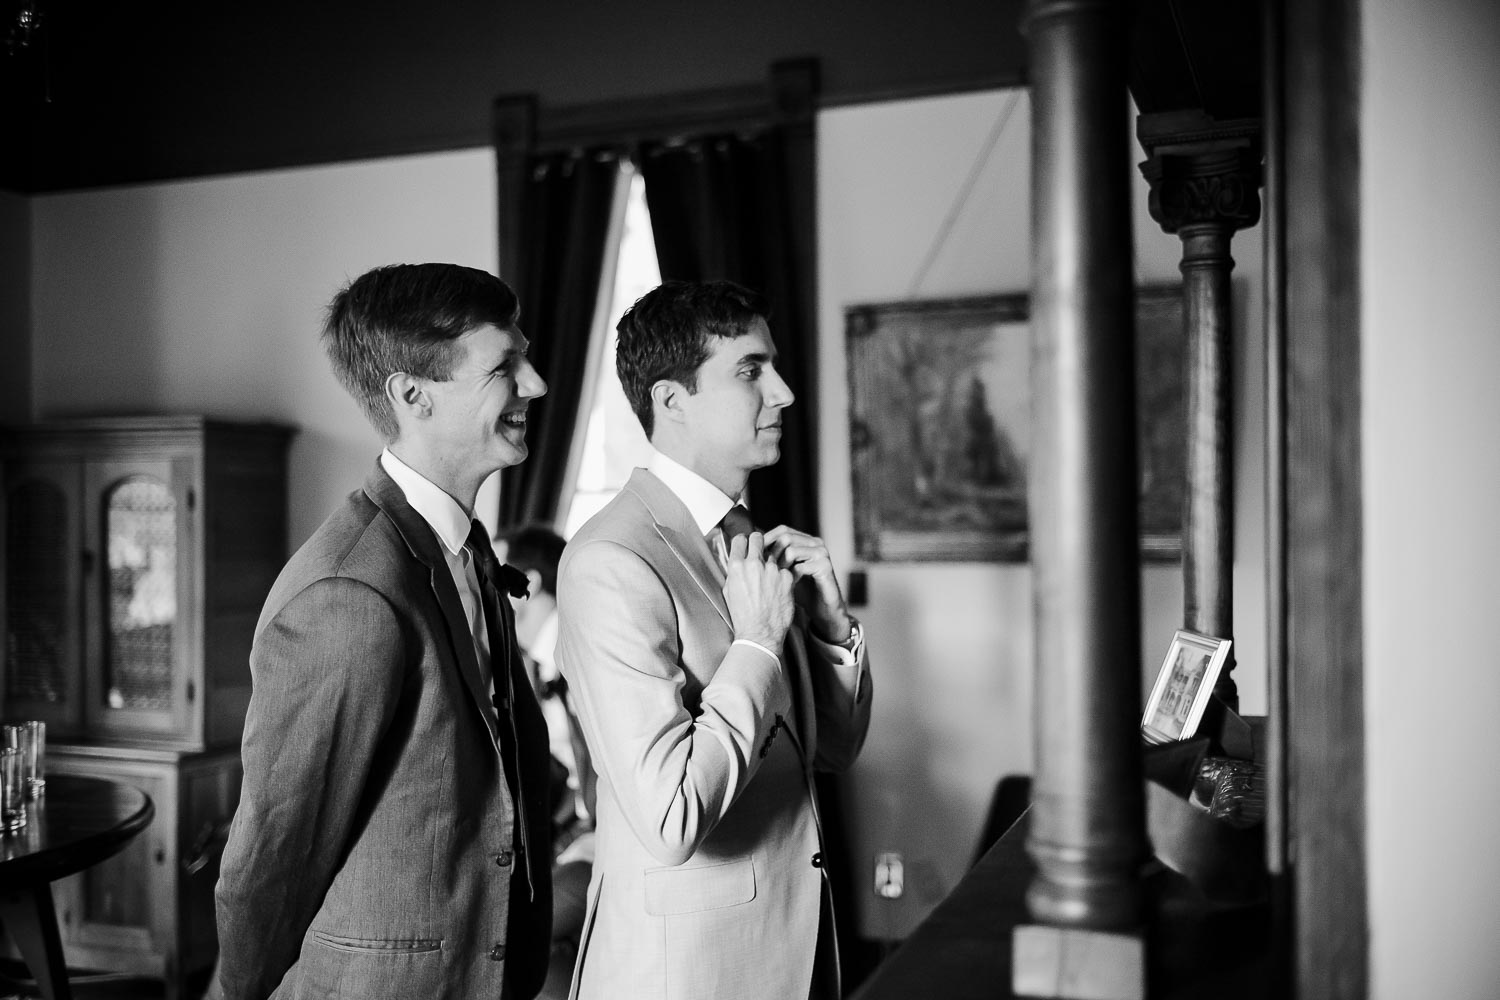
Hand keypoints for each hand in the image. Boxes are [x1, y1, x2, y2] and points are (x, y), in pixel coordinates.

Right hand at [723, 531, 794, 650]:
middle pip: (758, 537)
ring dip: (772, 559)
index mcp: (737, 567)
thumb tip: (736, 561)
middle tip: (760, 550)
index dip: (743, 542)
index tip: (746, 545)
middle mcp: (754, 564)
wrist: (760, 634)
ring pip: (774, 552)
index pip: (740, 539)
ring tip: (770, 574)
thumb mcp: (729, 591)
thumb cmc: (743, 616)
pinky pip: (785, 568)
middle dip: (759, 542)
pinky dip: (783, 574)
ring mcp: (773, 570)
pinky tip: (779, 586)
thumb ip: (734, 572)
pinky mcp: (787, 578)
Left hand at [763, 525, 853, 644]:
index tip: (752, 553)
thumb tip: (749, 547)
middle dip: (771, 552)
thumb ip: (773, 557)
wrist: (822, 609)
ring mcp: (821, 553)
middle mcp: (815, 543)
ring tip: (775, 578)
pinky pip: (800, 567)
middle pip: (786, 537)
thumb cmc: (801, 590)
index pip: (782, 530)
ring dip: (779, 565)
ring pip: (791, 550)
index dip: (766, 539)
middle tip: (762, 568)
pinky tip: (786, 585)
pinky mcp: (825, 567)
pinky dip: (789, 576)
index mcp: (806, 540)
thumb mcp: (785, 570)